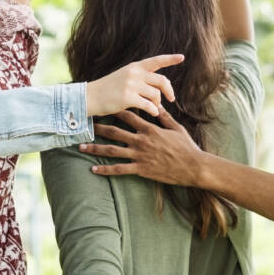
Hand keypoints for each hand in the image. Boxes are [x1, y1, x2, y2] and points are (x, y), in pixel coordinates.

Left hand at [79, 109, 201, 185]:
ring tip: (80, 147)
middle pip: (114, 132)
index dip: (114, 110)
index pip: (128, 116)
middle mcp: (141, 140)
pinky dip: (105, 170)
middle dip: (98, 128)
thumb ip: (164, 116)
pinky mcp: (141, 169)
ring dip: (95, 149)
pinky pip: (119, 169)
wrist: (193, 166)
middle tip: (84, 125)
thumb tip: (156, 104)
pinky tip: (93, 170)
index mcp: (149, 129)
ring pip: (112, 151)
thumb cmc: (186, 147)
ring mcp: (140, 155)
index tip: (103, 106)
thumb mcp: (176, 128)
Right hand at [83, 54, 181, 117]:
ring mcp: (131, 85)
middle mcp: (134, 73)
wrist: (90, 97)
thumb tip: (160, 89)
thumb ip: (141, 78)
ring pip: (156, 94)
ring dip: (157, 103)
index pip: (156, 60)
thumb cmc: (108, 89)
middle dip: (169, 91)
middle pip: (161, 80)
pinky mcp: (128, 98)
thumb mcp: (124, 76)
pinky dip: (153, 110)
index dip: (170, 59)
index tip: (182, 57)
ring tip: (154, 107)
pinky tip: (152, 113)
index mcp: (134, 67)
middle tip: (171, 99)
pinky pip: (149, 106)